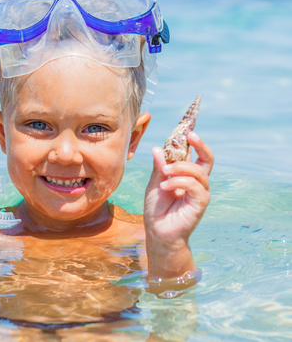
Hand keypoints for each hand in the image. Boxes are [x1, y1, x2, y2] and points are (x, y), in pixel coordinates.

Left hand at [143, 132, 212, 277]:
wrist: (157, 232)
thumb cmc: (156, 209)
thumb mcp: (154, 184)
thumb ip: (158, 168)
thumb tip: (157, 148)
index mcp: (185, 175)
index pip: (193, 154)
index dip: (193, 141)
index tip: (187, 129)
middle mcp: (196, 182)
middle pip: (207, 159)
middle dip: (201, 145)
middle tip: (190, 136)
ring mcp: (200, 192)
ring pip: (198, 172)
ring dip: (180, 168)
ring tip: (164, 172)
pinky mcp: (200, 204)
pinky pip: (195, 187)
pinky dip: (179, 182)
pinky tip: (165, 186)